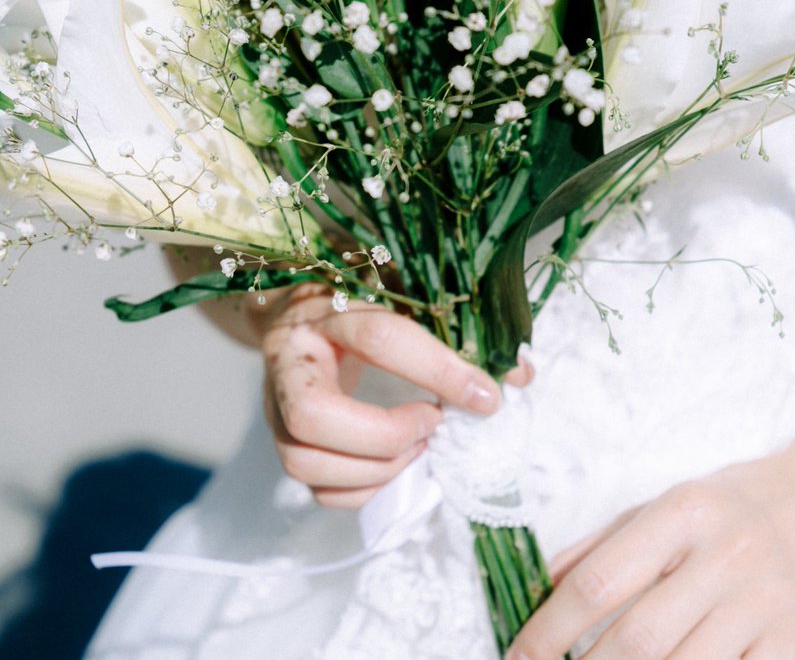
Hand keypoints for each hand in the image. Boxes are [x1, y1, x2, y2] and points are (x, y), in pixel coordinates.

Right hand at [249, 284, 532, 508]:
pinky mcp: (283, 443)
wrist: (295, 320)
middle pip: (313, 416)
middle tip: (432, 426)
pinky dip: (366, 489)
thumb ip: (458, 335)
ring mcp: (274, 408)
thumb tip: (519, 375)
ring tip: (419, 447)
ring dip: (378, 469)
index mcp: (325, 311)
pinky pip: (317, 490)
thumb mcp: (399, 304)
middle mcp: (290, 362)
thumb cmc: (358, 309)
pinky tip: (397, 465)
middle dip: (385, 435)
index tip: (485, 396)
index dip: (438, 370)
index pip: (379, 340)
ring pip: (305, 462)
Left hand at [507, 451, 794, 659]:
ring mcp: (764, 602)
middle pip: (636, 639)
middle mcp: (723, 556)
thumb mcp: (670, 500)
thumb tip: (544, 582)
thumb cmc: (743, 497)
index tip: (521, 653)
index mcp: (681, 513)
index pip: (599, 582)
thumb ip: (605, 541)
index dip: (549, 628)